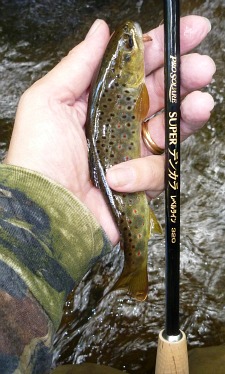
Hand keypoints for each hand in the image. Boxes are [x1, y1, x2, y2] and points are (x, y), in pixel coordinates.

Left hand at [5, 16, 214, 244]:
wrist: (44, 208)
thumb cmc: (38, 156)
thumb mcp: (48, 100)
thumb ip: (79, 64)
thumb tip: (102, 30)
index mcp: (101, 103)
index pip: (137, 70)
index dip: (162, 50)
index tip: (188, 33)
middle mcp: (120, 126)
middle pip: (162, 96)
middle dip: (185, 78)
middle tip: (202, 67)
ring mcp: (132, 154)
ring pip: (171, 130)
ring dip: (188, 116)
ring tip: (200, 104)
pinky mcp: (140, 183)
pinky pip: (157, 171)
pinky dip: (140, 173)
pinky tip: (119, 176)